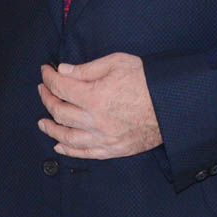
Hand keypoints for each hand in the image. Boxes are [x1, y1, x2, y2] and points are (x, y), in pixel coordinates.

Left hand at [37, 52, 161, 157]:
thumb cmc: (147, 79)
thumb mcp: (116, 63)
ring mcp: (104, 138)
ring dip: (51, 129)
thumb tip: (63, 71)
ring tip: (42, 122)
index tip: (45, 71)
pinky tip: (60, 145)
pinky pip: (86, 153)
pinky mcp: (115, 149)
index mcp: (95, 96)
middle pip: (59, 112)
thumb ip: (86, 69)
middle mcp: (96, 120)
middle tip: (44, 90)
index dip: (48, 78)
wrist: (173, 104)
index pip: (60, 87)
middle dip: (47, 99)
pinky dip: (70, 150)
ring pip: (68, 137)